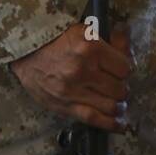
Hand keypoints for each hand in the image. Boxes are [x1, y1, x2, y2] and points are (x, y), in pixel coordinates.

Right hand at [10, 21, 131, 131]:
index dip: (127, 68)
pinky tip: (119, 125)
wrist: (26, 51)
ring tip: (117, 102)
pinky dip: (110, 125)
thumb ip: (111, 39)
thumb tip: (128, 46)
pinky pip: (93, 119)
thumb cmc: (57, 39)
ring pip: (111, 106)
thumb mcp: (85, 29)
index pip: (125, 67)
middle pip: (120, 88)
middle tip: (117, 84)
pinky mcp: (65, 106)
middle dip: (122, 87)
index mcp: (90, 47)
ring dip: (118, 105)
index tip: (123, 69)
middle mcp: (83, 70)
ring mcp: (73, 90)